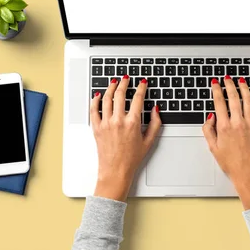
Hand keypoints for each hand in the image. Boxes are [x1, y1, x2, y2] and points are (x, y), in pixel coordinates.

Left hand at [90, 75, 160, 200]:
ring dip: (111, 88)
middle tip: (126, 78)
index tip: (143, 83)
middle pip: (120, 94)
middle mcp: (118, 121)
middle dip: (124, 83)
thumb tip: (155, 110)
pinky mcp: (97, 128)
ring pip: (107, 99)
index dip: (141, 88)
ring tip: (114, 82)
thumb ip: (155, 124)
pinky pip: (94, 109)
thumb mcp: (149, 141)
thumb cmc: (131, 159)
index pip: (138, 99)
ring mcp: (106, 123)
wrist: (115, 171)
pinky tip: (99, 95)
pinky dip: (96, 100)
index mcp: (132, 123)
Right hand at [202, 76, 249, 209]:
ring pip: (248, 101)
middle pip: (233, 98)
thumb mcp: (213, 148)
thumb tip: (210, 117)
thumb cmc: (231, 164)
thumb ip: (208, 130)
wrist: (248, 174)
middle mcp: (238, 124)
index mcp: (224, 128)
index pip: (219, 103)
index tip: (214, 83)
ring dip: (244, 88)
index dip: (216, 90)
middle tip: (227, 78)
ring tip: (241, 81)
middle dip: (229, 85)